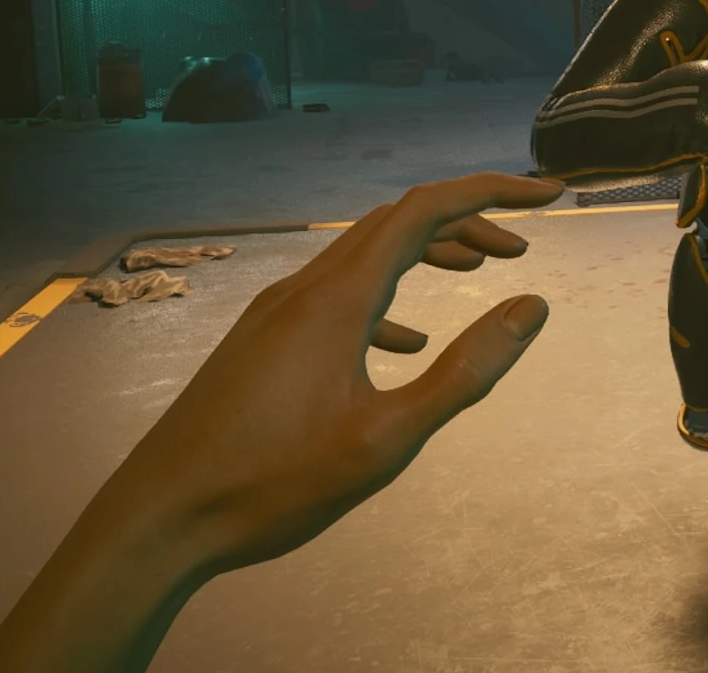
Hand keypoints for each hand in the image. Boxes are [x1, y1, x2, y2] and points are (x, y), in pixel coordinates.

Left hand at [113, 173, 564, 569]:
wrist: (160, 516)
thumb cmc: (272, 484)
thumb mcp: (386, 439)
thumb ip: (464, 371)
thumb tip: (532, 307)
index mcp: (337, 300)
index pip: (426, 211)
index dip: (492, 191)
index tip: (548, 193)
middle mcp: (305, 289)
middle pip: (397, 223)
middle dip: (466, 219)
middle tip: (523, 244)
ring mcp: (277, 314)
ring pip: (365, 257)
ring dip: (427, 253)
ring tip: (480, 270)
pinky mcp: (263, 343)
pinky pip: (338, 295)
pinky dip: (388, 299)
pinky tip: (407, 342)